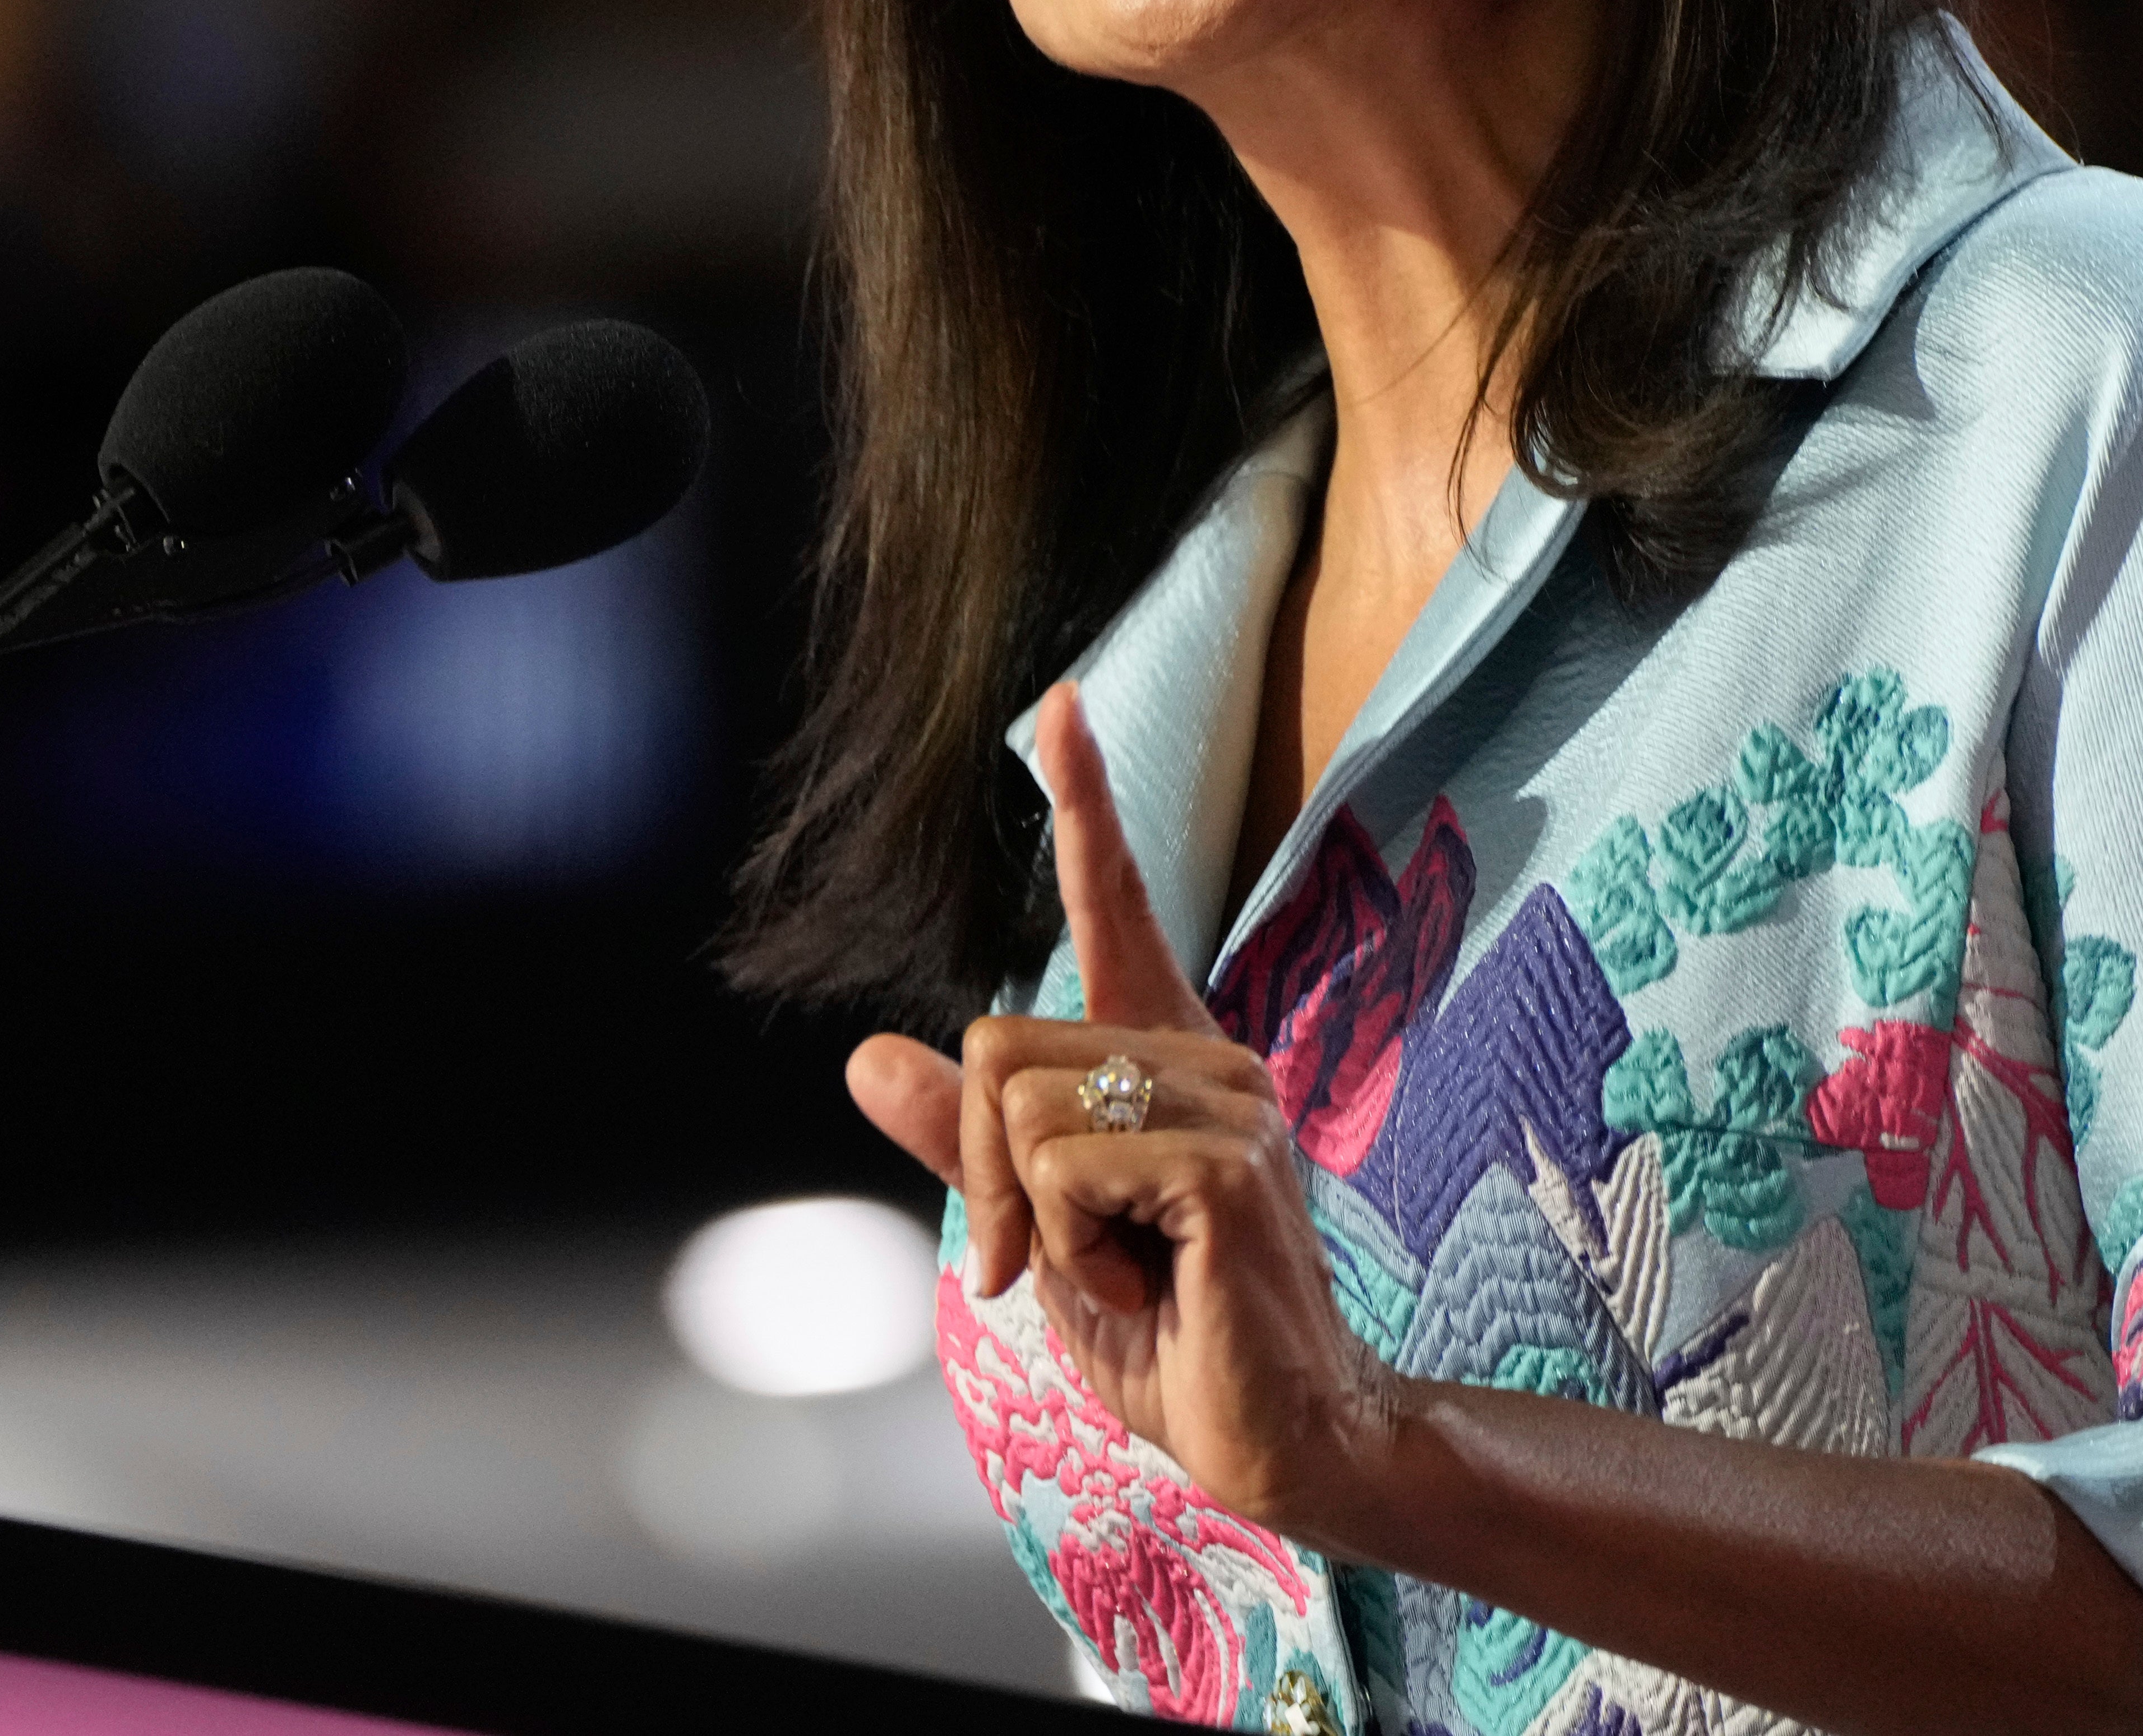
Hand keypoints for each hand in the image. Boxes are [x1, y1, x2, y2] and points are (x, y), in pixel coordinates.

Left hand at [847, 680, 1402, 1535]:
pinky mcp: (1228, 1163)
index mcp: (1163, 1058)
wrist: (1279, 1438)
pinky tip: (1156, 1295)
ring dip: (1035, 1223)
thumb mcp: (1043, 1235)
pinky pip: (1068, 1169)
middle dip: (987, 1174)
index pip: (1116, 908)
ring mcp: (1228, 1102)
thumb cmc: (1171, 1337)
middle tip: (1051, 1261)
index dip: (1086, 804)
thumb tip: (863, 1057)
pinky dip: (1077, 1254)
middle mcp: (1206, 1057)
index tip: (1063, 703)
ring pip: (1022, 1108)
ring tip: (1127, 1278)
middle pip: (994, 1043)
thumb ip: (968, 1143)